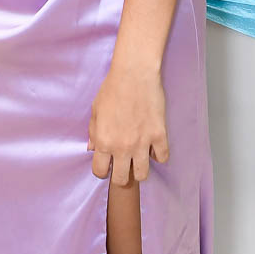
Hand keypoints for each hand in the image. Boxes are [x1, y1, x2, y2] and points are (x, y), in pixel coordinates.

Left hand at [88, 62, 167, 185]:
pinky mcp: (159, 136)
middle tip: (122, 165)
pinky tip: (153, 146)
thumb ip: (93, 133)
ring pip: (142, 175)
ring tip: (137, 158)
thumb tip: (92, 149)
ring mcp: (142, 143)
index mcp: (103, 141)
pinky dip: (158, 155)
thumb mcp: (95, 111)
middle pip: (121, 179)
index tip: (105, 165)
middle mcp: (122, 147)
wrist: (134, 74)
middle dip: (120, 175)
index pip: (99, 171)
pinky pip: (162, 158)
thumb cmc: (112, 89)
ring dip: (139, 170)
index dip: (101, 170)